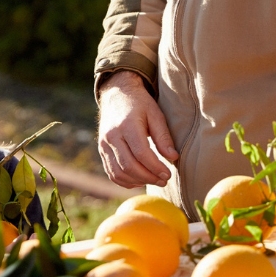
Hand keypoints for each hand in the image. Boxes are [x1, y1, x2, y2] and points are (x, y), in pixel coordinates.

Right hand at [98, 70, 177, 186]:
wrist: (117, 95)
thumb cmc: (140, 104)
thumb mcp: (155, 114)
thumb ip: (163, 137)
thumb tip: (173, 158)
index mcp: (127, 125)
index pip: (141, 153)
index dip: (155, 167)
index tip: (168, 174)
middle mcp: (112, 136)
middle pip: (129, 166)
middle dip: (148, 177)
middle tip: (163, 180)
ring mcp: (104, 144)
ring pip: (118, 173)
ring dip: (137, 181)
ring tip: (153, 180)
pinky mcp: (102, 150)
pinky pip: (111, 172)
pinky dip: (125, 181)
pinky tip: (139, 180)